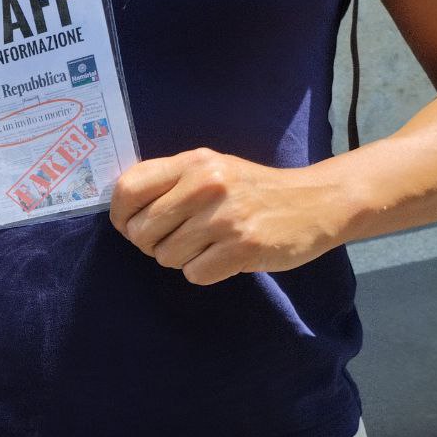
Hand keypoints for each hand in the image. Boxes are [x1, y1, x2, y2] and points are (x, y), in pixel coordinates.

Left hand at [109, 148, 350, 285]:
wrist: (317, 202)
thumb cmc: (252, 190)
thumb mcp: (212, 169)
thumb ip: (170, 182)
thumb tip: (122, 211)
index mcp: (193, 162)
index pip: (127, 189)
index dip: (120, 215)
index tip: (131, 225)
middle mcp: (207, 184)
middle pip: (141, 231)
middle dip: (152, 244)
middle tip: (176, 239)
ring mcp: (225, 217)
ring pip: (165, 257)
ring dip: (181, 259)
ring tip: (207, 245)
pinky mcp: (243, 247)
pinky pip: (194, 274)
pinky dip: (204, 272)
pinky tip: (224, 257)